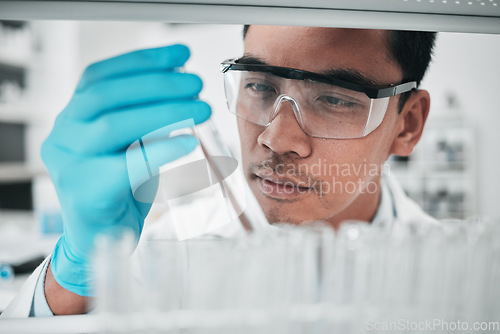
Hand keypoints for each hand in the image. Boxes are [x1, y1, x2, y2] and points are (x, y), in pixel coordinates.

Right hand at [41, 44, 210, 296]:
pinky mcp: (85, 192)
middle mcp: (63, 135)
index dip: (142, 61)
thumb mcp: (131, 144)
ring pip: (113, 125)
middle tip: (196, 84)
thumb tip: (183, 88)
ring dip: (163, 112)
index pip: (100, 76)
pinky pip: (126, 166)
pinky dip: (161, 151)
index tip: (181, 55)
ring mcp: (69, 164)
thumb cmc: (120, 186)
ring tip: (200, 109)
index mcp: (73, 117)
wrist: (100, 237)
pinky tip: (187, 143)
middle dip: (158, 85)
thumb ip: (146, 118)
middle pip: (106, 96)